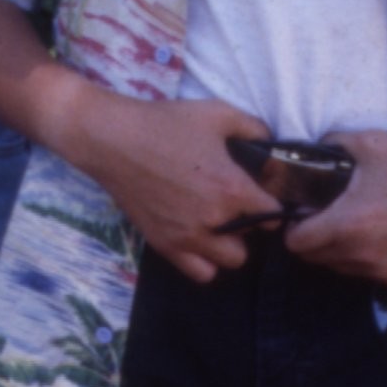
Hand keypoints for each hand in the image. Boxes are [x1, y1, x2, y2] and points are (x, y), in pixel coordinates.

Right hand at [70, 90, 277, 283]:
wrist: (113, 140)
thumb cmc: (165, 123)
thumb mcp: (217, 113)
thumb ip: (252, 128)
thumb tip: (269, 142)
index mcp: (232, 188)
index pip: (273, 213)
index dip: (270, 202)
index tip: (260, 193)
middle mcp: (214, 219)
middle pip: (253, 240)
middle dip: (249, 224)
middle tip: (235, 206)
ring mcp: (188, 237)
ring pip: (230, 261)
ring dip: (228, 244)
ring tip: (217, 225)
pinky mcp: (165, 245)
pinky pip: (200, 273)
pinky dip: (205, 261)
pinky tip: (198, 238)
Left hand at [284, 126, 386, 291]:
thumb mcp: (368, 143)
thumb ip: (329, 145)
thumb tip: (306, 149)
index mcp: (348, 225)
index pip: (296, 243)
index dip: (293, 227)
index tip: (304, 213)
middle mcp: (362, 256)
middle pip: (315, 258)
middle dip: (314, 238)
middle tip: (329, 216)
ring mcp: (383, 272)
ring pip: (340, 268)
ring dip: (339, 251)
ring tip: (360, 224)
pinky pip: (368, 274)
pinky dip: (367, 260)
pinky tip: (385, 236)